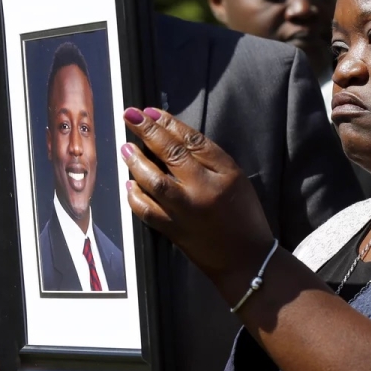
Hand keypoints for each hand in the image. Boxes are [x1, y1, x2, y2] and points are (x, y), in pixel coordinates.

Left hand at [120, 107, 274, 282]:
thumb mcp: (236, 179)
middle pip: (172, 155)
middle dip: (148, 132)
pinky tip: (129, 184)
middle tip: (130, 115)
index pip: (193, 141)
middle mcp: (202, 191)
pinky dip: (134, 196)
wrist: (245, 259)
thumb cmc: (244, 215)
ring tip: (125, 148)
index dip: (169, 123)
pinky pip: (147, 211)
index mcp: (223, 174)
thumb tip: (173, 137)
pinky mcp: (172, 230)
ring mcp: (184, 212)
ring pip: (154, 182)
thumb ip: (209, 158)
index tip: (150, 111)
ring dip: (136, 162)